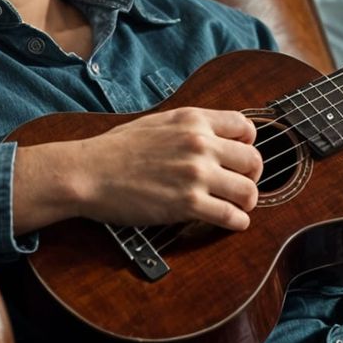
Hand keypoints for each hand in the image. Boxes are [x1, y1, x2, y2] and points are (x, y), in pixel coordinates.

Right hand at [58, 107, 262, 230]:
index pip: (245, 126)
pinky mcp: (187, 203)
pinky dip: (238, 222)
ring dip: (248, 202)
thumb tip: (213, 135)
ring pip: (249, 190)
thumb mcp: (158, 121)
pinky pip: (231, 215)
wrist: (89, 172)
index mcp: (193, 119)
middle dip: (252, 176)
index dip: (249, 144)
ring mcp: (195, 173)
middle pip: (254, 160)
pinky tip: (232, 223)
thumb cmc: (116, 149)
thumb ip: (189, 127)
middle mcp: (200, 143)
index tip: (240, 158)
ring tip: (238, 207)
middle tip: (241, 186)